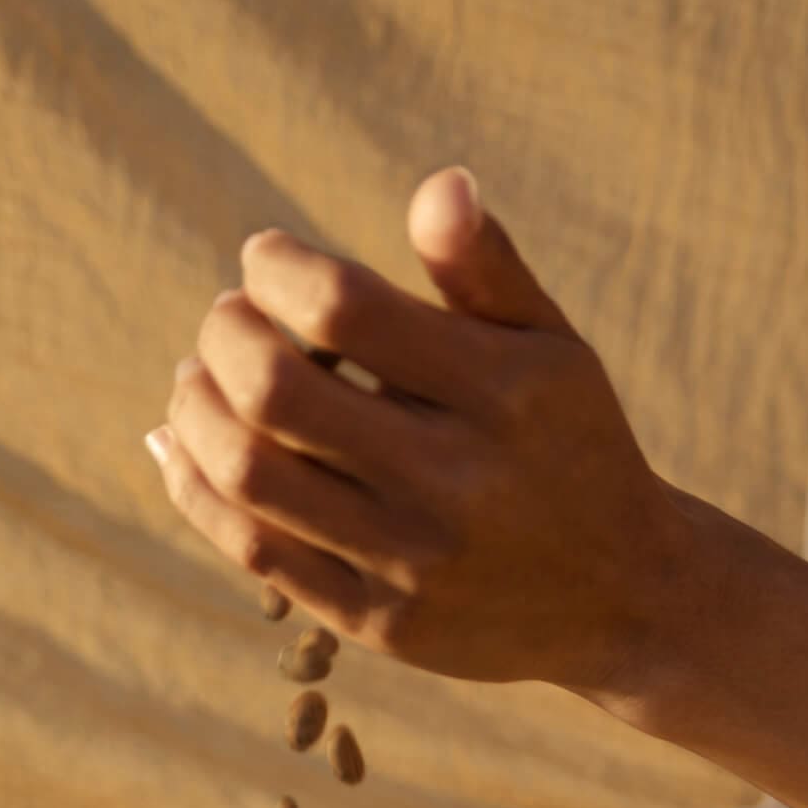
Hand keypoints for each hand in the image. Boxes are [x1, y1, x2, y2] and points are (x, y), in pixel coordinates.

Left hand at [150, 165, 678, 700]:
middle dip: (223, 335)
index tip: (263, 257)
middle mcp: (455, 482)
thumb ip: (486, 268)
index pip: (345, 308)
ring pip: (250, 475)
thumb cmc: (571, 444)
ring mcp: (411, 561)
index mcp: (501, 393)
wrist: (624, 597)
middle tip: (224, 319)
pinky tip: (184, 448)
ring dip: (195, 411)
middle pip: (276, 392)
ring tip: (196, 378)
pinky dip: (197, 490)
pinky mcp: (378, 623)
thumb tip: (437, 184)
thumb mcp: (552, 347)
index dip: (277, 270)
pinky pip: (255, 551)